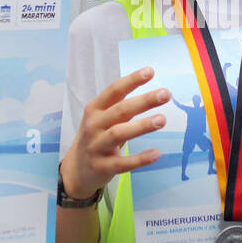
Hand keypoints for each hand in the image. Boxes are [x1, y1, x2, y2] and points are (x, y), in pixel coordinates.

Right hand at [59, 67, 169, 200]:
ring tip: (162, 120)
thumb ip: (122, 108)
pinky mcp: (102, 167)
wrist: (76, 171)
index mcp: (94, 109)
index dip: (132, 81)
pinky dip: (140, 159)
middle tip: (165, 94)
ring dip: (141, 126)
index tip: (150, 72)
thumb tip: (152, 95)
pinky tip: (156, 153)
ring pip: (119, 133)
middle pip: (120, 110)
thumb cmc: (96, 138)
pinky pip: (123, 163)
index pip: (114, 91)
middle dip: (144, 101)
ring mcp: (96, 146)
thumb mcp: (102, 119)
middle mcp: (94, 125)